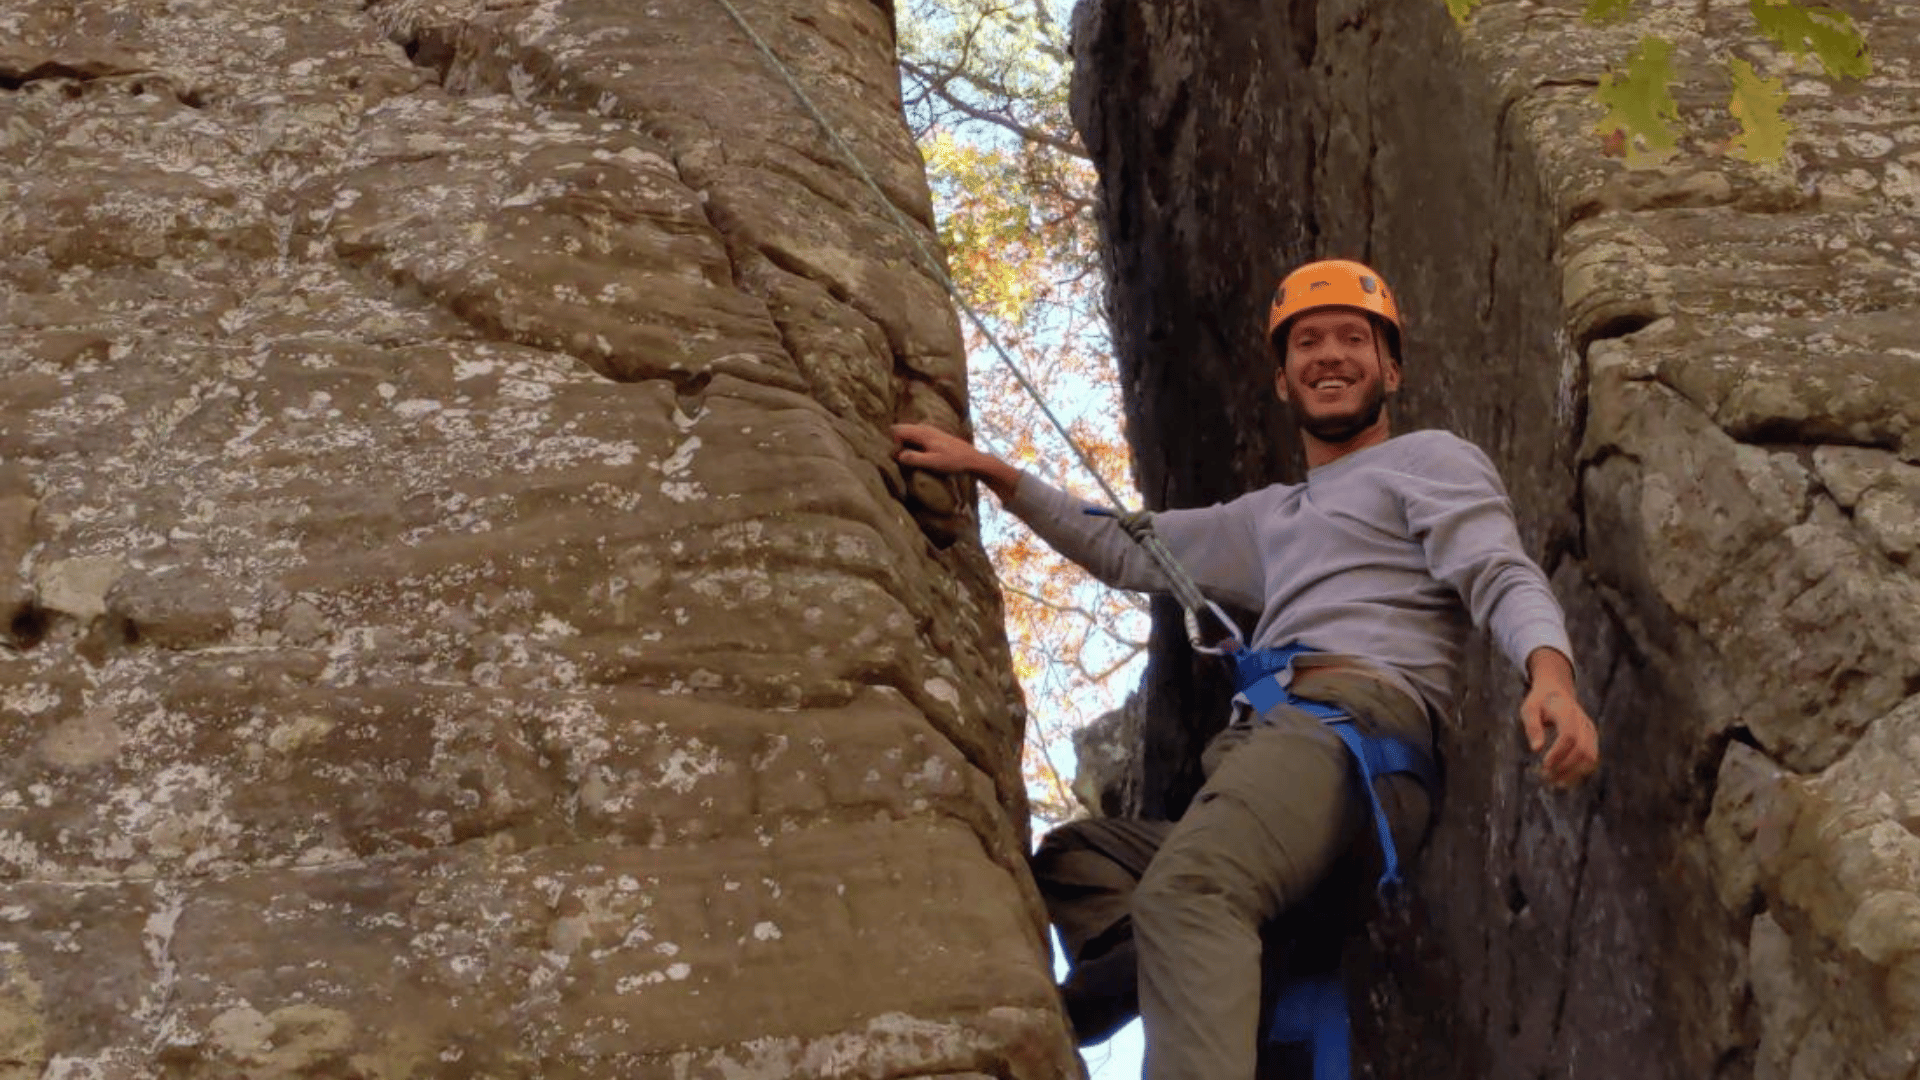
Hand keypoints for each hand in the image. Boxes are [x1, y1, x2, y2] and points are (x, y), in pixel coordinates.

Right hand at [891, 423, 1019, 499]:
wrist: (972, 459)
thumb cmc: (953, 462)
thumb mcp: (932, 463)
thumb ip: (914, 458)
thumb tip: (898, 455)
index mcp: (922, 433)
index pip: (897, 431)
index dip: (893, 443)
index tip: (897, 457)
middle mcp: (925, 428)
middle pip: (902, 429)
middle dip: (896, 441)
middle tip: (898, 457)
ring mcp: (930, 430)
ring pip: (909, 432)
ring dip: (904, 442)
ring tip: (905, 456)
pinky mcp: (934, 435)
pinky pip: (916, 435)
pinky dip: (912, 442)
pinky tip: (917, 453)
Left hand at [1521, 648, 1599, 787]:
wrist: (1557, 692)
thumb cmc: (1539, 702)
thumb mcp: (1529, 709)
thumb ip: (1532, 727)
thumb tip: (1536, 749)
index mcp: (1567, 712)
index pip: (1569, 736)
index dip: (1558, 754)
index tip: (1544, 766)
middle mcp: (1583, 722)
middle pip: (1582, 750)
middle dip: (1565, 767)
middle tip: (1546, 777)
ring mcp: (1590, 730)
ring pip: (1590, 757)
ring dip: (1574, 773)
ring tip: (1555, 782)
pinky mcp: (1592, 739)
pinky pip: (1591, 759)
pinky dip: (1579, 772)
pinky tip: (1564, 779)